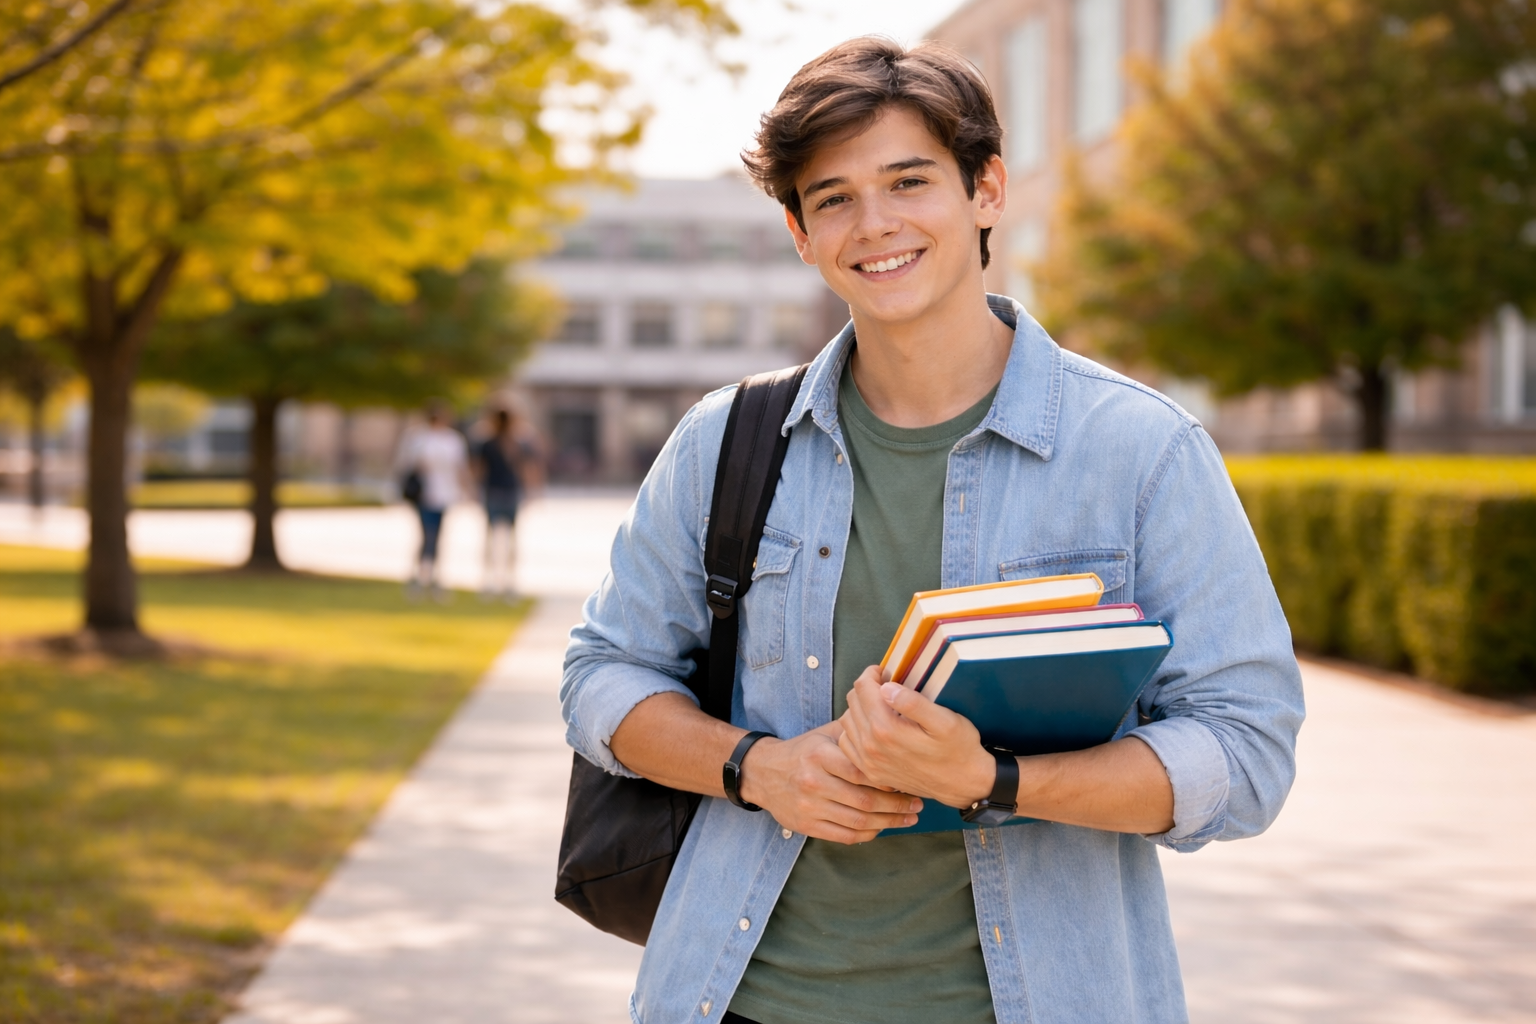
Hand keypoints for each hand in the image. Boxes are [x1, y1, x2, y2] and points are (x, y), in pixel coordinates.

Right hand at [737, 719, 922, 843]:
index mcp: (819, 755)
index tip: (908, 777)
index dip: (889, 777)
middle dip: (896, 805)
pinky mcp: (806, 825)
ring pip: (858, 821)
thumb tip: (891, 717)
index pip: (862, 770)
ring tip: (909, 818)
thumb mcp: (825, 734)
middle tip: (918, 803)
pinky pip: (844, 836)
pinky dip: (868, 834)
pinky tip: (882, 827)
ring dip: (889, 822)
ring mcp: (809, 806)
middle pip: (864, 800)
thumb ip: (855, 731)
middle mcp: (813, 782)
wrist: (763, 773)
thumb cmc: (804, 751)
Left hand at [838, 666, 996, 808]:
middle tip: (884, 686)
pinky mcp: (871, 772)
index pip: (863, 688)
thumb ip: (914, 703)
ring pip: (846, 722)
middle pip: (853, 702)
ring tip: (880, 705)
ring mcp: (869, 762)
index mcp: (887, 729)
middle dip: (866, 689)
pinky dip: (855, 730)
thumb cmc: (958, 749)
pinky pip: (847, 744)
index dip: (872, 674)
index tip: (884, 672)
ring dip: (859, 708)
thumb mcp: (945, 720)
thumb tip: (887, 687)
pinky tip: (872, 727)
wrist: (962, 784)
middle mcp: (872, 747)